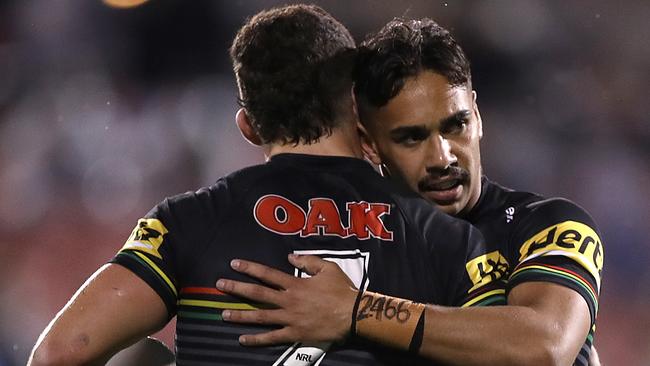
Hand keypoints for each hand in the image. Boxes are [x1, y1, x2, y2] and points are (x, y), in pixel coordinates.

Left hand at [216, 254, 357, 345]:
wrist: (354, 314)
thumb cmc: (342, 290)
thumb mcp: (328, 268)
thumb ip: (308, 261)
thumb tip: (290, 256)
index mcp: (296, 284)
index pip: (267, 274)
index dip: (250, 268)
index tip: (234, 264)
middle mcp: (289, 301)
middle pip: (258, 294)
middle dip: (237, 289)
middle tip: (220, 285)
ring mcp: (290, 319)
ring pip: (260, 316)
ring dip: (241, 315)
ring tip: (224, 313)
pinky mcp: (295, 334)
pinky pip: (272, 338)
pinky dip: (256, 339)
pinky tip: (242, 339)